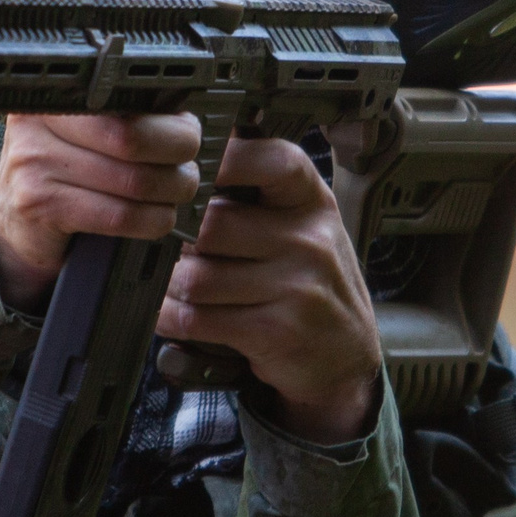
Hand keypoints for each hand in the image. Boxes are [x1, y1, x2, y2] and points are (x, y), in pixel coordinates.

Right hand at [0, 113, 200, 311]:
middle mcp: (39, 119)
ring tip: (173, 198)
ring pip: (132, 180)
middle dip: (175, 162)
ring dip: (168, 197)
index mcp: (59, 91)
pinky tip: (155, 220)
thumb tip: (189, 126)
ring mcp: (33, 161)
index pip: (131, 100)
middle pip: (133, 138)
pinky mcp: (38, 204)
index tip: (187, 139)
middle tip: (187, 175)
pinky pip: (117, 215)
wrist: (20, 222)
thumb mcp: (89, 134)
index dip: (169, 124)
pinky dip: (149, 222)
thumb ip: (130, 118)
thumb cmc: (68, 173)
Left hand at [160, 136, 381, 443]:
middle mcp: (310, 240)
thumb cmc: (313, 286)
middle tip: (168, 248)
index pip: (272, 160)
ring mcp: (297, 287)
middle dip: (177, 241)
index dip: (224, 159)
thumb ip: (258, 199)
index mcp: (314, 203)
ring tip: (173, 286)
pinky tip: (173, 314)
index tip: (190, 171)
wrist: (347, 357)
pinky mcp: (277, 331)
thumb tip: (185, 172)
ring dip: (171, 285)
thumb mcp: (303, 229)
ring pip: (196, 276)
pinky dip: (170, 317)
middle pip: (212, 224)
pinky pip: (197, 318)